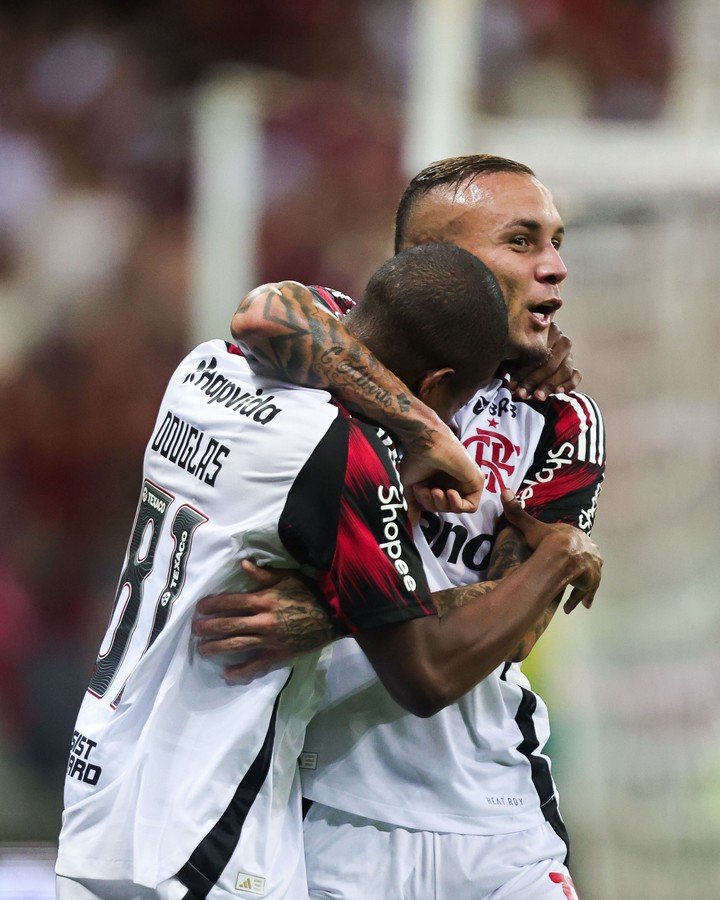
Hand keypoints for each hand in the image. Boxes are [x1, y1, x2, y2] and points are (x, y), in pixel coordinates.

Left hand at [193, 561, 335, 680]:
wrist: (333, 615)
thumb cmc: (310, 592)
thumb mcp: (288, 577)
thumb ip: (264, 573)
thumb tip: (242, 564)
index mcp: (263, 600)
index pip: (230, 603)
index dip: (212, 605)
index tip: (199, 608)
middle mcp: (262, 621)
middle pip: (228, 625)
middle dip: (207, 627)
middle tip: (194, 629)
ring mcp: (269, 640)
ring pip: (236, 645)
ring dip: (216, 647)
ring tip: (202, 648)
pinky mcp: (278, 654)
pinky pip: (256, 666)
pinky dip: (240, 671)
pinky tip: (227, 674)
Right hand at [399, 419, 483, 523]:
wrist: (427, 443)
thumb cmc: (417, 458)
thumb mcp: (411, 485)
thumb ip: (414, 503)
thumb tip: (413, 522)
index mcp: (439, 483)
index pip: (435, 505)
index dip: (426, 503)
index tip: (418, 489)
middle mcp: (452, 483)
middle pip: (445, 509)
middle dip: (433, 503)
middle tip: (427, 490)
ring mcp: (464, 483)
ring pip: (456, 509)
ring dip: (442, 504)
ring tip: (436, 490)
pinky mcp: (476, 483)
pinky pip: (471, 507)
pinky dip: (458, 504)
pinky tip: (450, 492)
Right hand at [500, 490, 602, 612]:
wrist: (559, 557)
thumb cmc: (547, 541)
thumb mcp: (531, 526)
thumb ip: (517, 512)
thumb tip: (504, 490)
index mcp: (578, 536)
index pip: (576, 543)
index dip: (570, 550)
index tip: (564, 556)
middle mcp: (589, 550)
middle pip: (586, 558)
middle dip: (581, 566)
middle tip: (572, 575)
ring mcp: (592, 567)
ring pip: (589, 577)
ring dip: (581, 586)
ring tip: (573, 595)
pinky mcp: (591, 582)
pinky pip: (586, 592)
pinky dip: (580, 599)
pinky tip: (573, 608)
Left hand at [504, 324, 580, 400]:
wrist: (524, 358)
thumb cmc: (517, 354)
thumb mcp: (514, 352)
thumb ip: (515, 355)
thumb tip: (512, 370)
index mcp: (548, 331)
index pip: (539, 351)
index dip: (525, 369)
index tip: (513, 384)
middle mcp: (561, 341)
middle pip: (551, 362)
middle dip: (534, 380)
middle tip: (521, 393)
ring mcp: (569, 355)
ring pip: (564, 370)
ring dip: (548, 385)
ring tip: (537, 396)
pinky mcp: (573, 369)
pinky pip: (576, 376)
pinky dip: (567, 385)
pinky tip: (557, 392)